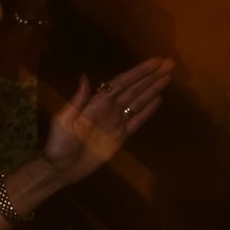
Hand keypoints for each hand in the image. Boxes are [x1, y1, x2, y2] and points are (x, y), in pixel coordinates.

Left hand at [43, 57, 173, 185]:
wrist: (62, 168)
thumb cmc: (59, 144)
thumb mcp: (64, 120)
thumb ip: (78, 100)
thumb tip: (86, 76)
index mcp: (97, 103)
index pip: (122, 83)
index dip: (139, 72)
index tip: (156, 62)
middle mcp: (110, 109)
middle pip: (135, 88)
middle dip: (151, 76)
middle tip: (170, 63)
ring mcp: (117, 122)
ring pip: (139, 101)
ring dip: (153, 89)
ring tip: (168, 76)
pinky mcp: (121, 136)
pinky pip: (138, 120)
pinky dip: (148, 110)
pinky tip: (158, 99)